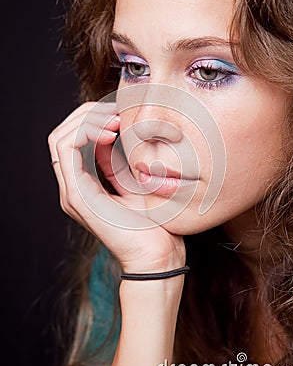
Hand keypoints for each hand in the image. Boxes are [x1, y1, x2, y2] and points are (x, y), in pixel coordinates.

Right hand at [48, 101, 185, 273]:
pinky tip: (112, 132)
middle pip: (62, 133)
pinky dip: (86, 132)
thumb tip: (108, 134)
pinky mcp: (77, 195)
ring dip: (86, 119)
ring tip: (115, 119)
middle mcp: (73, 187)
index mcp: (83, 184)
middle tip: (117, 109)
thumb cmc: (153, 222)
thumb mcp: (133, 182)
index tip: (120, 112)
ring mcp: (72, 191)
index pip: (71, 138)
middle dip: (88, 113)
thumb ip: (115, 163)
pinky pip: (66, 149)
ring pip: (60, 137)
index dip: (91, 117)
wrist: (158, 256)